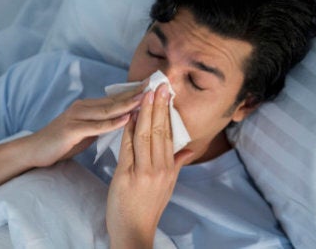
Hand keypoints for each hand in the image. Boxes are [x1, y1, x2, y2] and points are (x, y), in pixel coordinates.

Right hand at [29, 81, 146, 166]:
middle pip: (115, 100)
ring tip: (146, 99)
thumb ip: (102, 126)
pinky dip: (112, 123)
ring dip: (128, 104)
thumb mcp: (85, 133)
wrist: (34, 151)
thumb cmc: (61, 143)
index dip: (135, 92)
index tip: (154, 87)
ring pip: (107, 110)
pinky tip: (126, 119)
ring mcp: (76, 117)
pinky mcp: (71, 130)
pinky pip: (95, 126)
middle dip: (136, 93)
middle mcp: (83, 108)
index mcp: (88, 108)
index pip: (116, 98)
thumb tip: (122, 124)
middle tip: (157, 86)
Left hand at [106, 84, 193, 247]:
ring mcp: (144, 172)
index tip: (165, 94)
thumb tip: (188, 149)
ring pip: (145, 136)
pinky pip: (128, 148)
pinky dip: (128, 130)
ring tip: (144, 94)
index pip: (169, 134)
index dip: (167, 112)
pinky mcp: (127, 176)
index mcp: (169, 169)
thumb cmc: (148, 208)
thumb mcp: (168, 186)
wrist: (133, 231)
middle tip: (158, 85)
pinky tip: (128, 117)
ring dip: (144, 112)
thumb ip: (176, 164)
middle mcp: (160, 169)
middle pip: (159, 131)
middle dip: (157, 106)